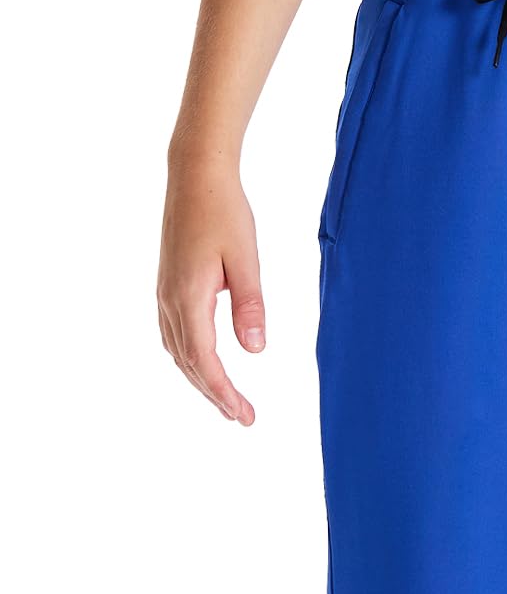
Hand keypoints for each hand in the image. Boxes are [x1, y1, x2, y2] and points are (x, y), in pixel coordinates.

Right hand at [158, 157, 263, 424]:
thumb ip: (250, 306)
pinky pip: (174, 335)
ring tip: (226, 401)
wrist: (195, 175)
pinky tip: (202, 365)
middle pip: (189, 364)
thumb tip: (255, 351)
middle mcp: (170, 300)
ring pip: (179, 352)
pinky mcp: (168, 285)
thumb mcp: (246, 259)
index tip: (245, 415)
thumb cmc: (225, 212)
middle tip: (242, 418)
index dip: (224, 393)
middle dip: (215, 395)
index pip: (205, 361)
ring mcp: (165, 293)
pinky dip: (189, 359)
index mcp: (189, 297)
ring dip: (200, 380)